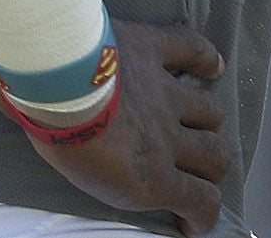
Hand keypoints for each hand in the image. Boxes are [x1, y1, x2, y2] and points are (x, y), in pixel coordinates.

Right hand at [0, 0, 233, 234]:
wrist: (55, 82)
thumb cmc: (36, 45)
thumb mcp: (22, 4)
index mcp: (141, 50)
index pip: (189, 46)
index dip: (204, 60)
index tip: (210, 66)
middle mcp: (163, 92)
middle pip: (209, 106)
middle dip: (207, 121)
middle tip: (199, 136)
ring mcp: (166, 135)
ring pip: (215, 151)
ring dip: (211, 165)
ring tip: (203, 180)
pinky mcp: (158, 177)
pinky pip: (198, 200)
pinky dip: (203, 215)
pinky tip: (196, 226)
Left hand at [0, 23, 231, 235]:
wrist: (55, 84)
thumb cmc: (56, 137)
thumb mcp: (88, 181)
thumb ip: (120, 180)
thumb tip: (127, 176)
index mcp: (151, 179)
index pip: (202, 202)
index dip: (205, 214)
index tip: (194, 220)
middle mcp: (169, 139)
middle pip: (215, 156)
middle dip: (212, 167)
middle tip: (197, 168)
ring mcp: (166, 93)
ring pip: (211, 112)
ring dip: (208, 121)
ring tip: (200, 121)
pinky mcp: (154, 51)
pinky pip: (194, 50)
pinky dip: (206, 58)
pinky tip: (212, 66)